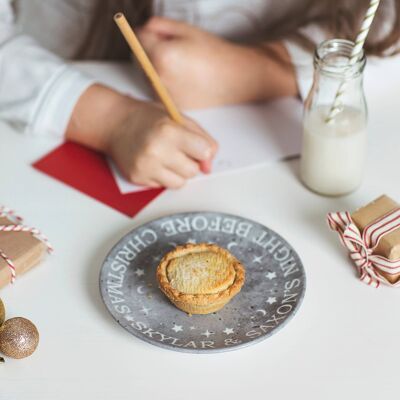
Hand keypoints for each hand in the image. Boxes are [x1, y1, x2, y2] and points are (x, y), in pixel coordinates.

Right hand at [67, 85, 216, 188]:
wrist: (114, 123)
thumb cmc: (148, 119)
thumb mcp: (178, 117)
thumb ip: (201, 138)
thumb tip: (209, 164)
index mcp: (169, 131)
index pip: (204, 152)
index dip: (203, 151)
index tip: (197, 147)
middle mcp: (156, 151)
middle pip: (193, 171)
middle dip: (190, 163)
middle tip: (178, 151)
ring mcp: (146, 167)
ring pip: (179, 183)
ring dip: (178, 173)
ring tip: (166, 158)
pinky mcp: (138, 178)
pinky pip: (163, 186)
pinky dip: (163, 176)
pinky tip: (153, 162)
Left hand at [137, 17, 296, 108]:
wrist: (233, 79)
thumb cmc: (212, 53)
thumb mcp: (185, 29)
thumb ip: (158, 25)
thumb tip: (141, 31)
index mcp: (161, 56)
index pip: (136, 40)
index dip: (148, 34)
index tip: (157, 35)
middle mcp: (159, 78)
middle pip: (139, 59)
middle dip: (150, 52)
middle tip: (175, 51)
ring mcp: (164, 94)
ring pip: (148, 76)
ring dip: (156, 69)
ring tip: (182, 66)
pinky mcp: (171, 105)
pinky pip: (158, 90)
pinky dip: (165, 84)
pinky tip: (183, 79)